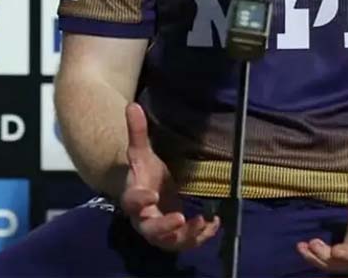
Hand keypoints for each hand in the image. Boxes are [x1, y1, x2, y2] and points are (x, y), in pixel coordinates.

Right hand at [119, 102, 219, 250]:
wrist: (145, 192)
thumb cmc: (144, 172)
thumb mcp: (141, 152)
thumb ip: (137, 132)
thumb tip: (132, 104)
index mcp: (134, 197)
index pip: (132, 201)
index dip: (140, 200)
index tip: (151, 195)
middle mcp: (144, 219)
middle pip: (150, 229)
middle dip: (164, 226)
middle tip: (180, 218)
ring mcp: (160, 230)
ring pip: (169, 241)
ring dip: (186, 235)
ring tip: (203, 223)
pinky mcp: (174, 236)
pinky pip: (185, 242)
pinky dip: (200, 237)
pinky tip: (214, 224)